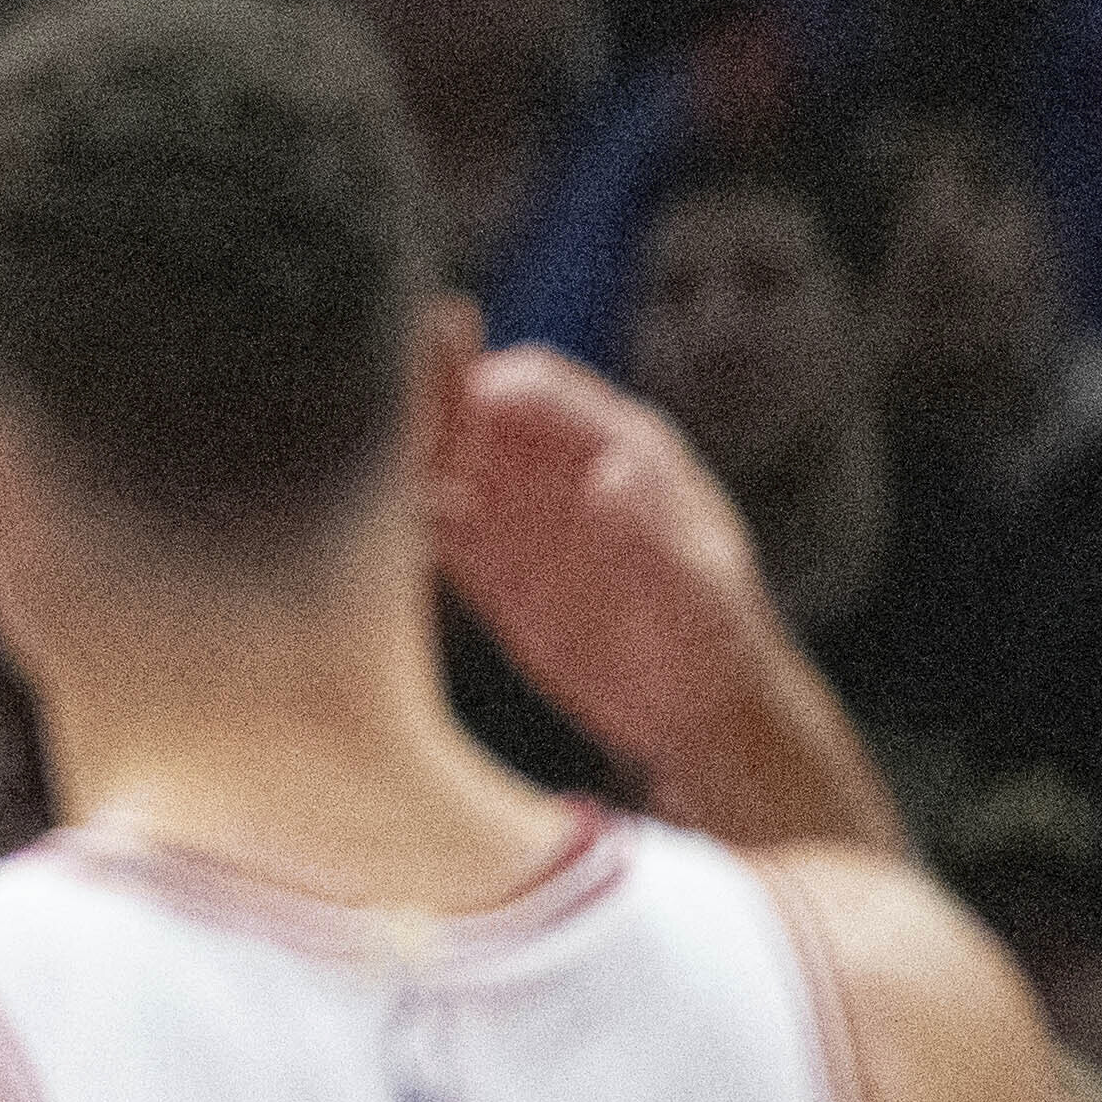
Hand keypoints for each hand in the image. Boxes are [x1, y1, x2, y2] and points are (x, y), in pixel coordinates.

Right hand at [430, 345, 760, 765]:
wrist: (698, 717)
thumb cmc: (717, 648)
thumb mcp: (696, 597)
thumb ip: (651, 533)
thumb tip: (611, 469)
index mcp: (622, 443)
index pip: (535, 384)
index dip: (487, 388)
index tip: (450, 427)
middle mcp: (560, 459)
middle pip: (472, 402)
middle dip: (428, 412)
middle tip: (393, 450)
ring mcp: (519, 504)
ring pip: (439, 454)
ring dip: (403, 463)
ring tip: (384, 499)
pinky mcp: (486, 556)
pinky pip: (429, 517)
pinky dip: (403, 517)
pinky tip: (395, 541)